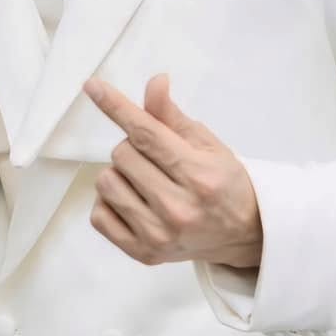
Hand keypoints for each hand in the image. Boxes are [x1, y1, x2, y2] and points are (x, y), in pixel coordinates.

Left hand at [84, 74, 262, 269]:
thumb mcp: (207, 144)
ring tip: (145, 180)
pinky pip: (99, 216)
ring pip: (106, 182)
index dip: (116, 106)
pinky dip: (110, 203)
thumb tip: (155, 82)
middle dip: (132, 147)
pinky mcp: (143, 253)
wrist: (242, 234)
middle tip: (155, 158)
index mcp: (199, 175)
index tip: (93, 87)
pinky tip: (134, 201)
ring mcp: (158, 235)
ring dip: (119, 174)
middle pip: (121, 154)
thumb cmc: (224, 183)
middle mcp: (178, 208)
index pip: (146, 134)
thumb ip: (172, 116)